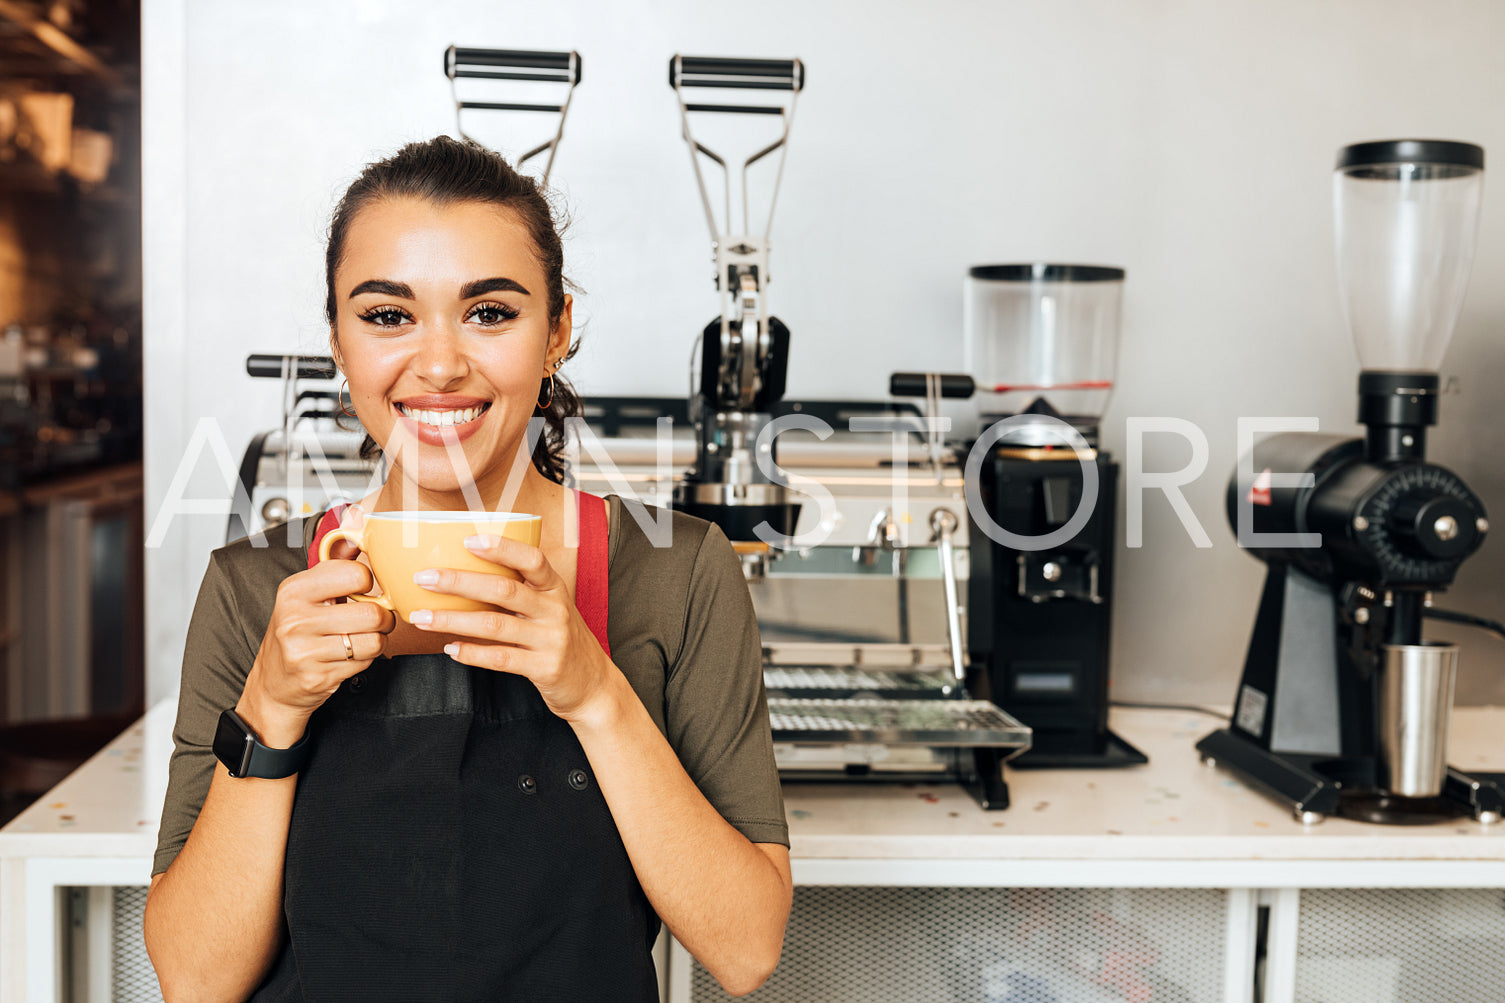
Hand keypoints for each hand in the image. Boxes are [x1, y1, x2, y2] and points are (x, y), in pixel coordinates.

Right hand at [239, 517, 396, 744]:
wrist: (275, 685)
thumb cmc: (297, 633)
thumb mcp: (308, 593)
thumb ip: (336, 561)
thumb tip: (357, 520)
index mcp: (294, 590)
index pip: (356, 573)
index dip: (369, 583)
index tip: (362, 590)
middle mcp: (295, 618)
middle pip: (372, 611)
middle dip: (382, 617)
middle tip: (371, 619)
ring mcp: (304, 650)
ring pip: (374, 639)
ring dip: (377, 640)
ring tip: (360, 638)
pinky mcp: (317, 676)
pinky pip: (366, 662)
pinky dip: (366, 660)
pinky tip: (348, 657)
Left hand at [408, 534, 616, 721]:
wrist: (593, 683)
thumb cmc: (561, 639)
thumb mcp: (550, 608)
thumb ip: (520, 592)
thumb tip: (465, 576)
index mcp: (554, 588)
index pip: (532, 559)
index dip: (502, 547)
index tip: (468, 541)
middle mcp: (555, 610)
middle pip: (504, 590)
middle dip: (459, 582)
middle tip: (424, 578)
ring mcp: (551, 640)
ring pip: (495, 625)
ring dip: (453, 620)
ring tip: (422, 618)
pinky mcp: (544, 668)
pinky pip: (501, 659)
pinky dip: (472, 653)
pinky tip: (450, 648)